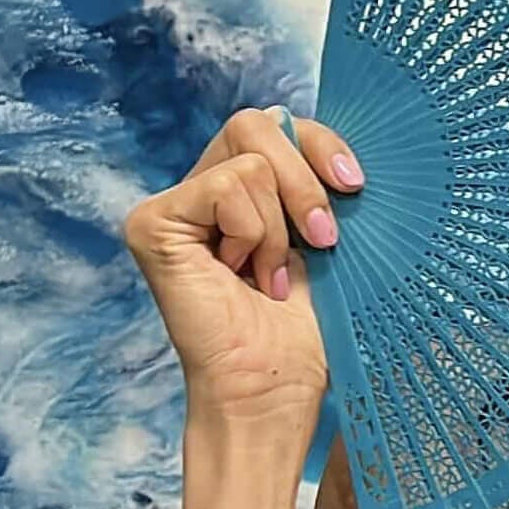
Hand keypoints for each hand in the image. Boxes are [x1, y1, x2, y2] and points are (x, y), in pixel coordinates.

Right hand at [123, 107, 362, 422]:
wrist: (277, 384)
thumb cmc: (308, 327)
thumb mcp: (328, 235)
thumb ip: (322, 181)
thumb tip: (340, 144)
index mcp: (247, 189)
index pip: (279, 124)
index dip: (321, 143)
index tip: (355, 186)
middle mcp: (204, 190)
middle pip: (257, 124)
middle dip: (304, 180)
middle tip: (322, 239)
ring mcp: (175, 206)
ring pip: (249, 161)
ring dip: (279, 226)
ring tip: (270, 276)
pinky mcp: (152, 223)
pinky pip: (222, 186)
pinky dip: (251, 233)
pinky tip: (242, 276)